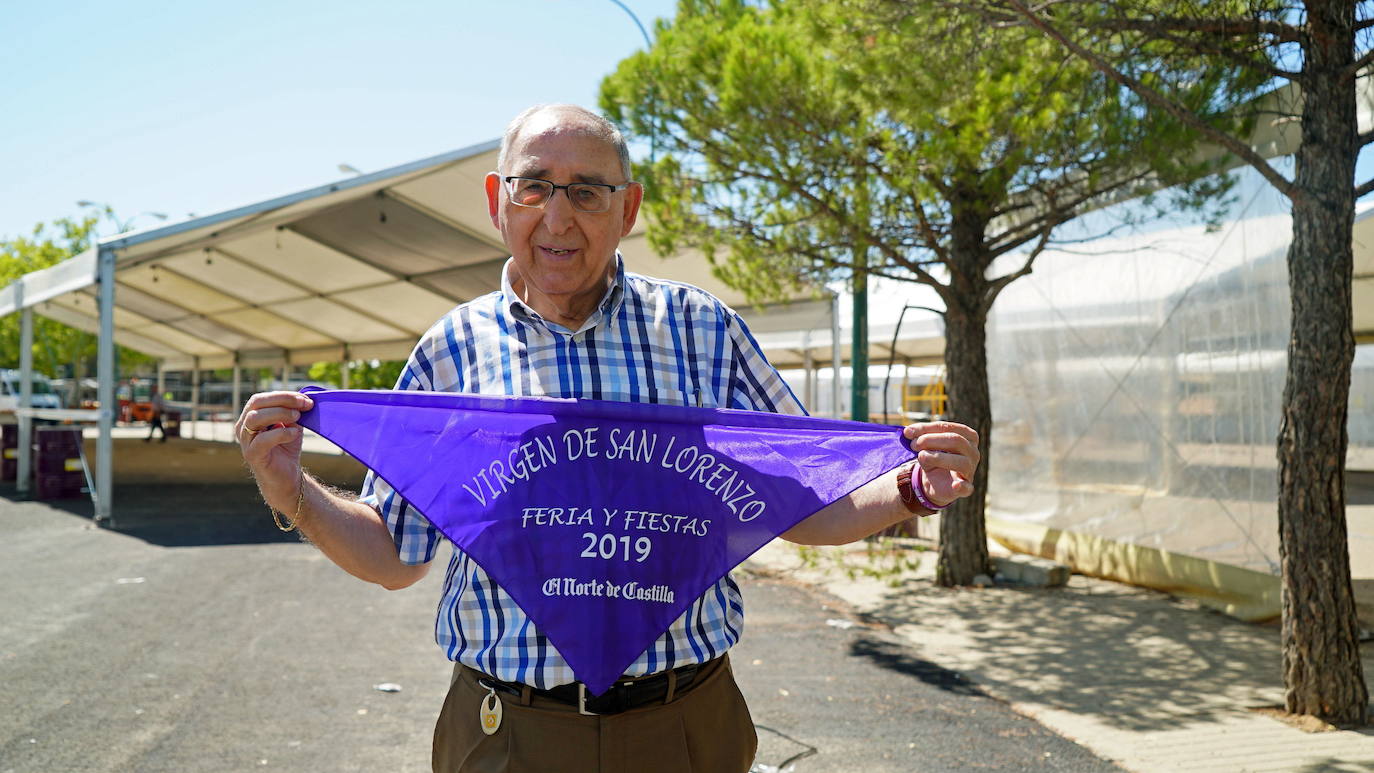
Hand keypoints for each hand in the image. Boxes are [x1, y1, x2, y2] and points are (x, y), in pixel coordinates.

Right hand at [235, 391, 314, 510]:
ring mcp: (245, 441)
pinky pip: (263, 439)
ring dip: (280, 413)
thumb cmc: (287, 448)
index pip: (262, 398)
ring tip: (298, 418)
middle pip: (256, 403)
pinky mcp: (252, 455)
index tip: (305, 399)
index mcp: (250, 417)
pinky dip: (281, 433)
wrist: (286, 476)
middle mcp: (243, 427)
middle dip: (283, 400)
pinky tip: (295, 434)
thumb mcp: (291, 425)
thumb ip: (292, 411)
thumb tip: (302, 398)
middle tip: (304, 405)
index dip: (283, 395)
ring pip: (255, 418)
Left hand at [902, 421, 979, 506]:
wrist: (935, 481)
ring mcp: (971, 470)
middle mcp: (973, 451)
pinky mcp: (966, 487)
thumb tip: (907, 431)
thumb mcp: (926, 445)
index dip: (926, 428)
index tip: (908, 432)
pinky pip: (967, 487)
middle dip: (930, 440)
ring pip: (960, 461)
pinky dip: (962, 486)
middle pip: (955, 440)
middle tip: (913, 445)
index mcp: (967, 436)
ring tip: (921, 457)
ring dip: (937, 458)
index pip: (948, 427)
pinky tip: (955, 485)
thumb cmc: (934, 457)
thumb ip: (920, 436)